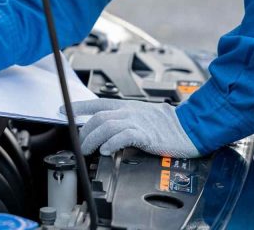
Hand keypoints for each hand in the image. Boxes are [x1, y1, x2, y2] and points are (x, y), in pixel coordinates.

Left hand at [62, 99, 199, 157]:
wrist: (190, 128)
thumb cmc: (168, 124)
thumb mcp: (142, 117)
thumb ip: (124, 121)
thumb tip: (105, 131)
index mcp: (127, 107)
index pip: (97, 103)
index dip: (78, 107)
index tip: (63, 111)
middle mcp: (129, 112)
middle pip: (98, 118)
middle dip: (84, 132)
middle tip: (78, 145)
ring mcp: (137, 122)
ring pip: (106, 126)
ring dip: (93, 140)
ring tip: (87, 151)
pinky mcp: (146, 134)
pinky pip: (123, 136)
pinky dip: (112, 143)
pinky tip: (107, 150)